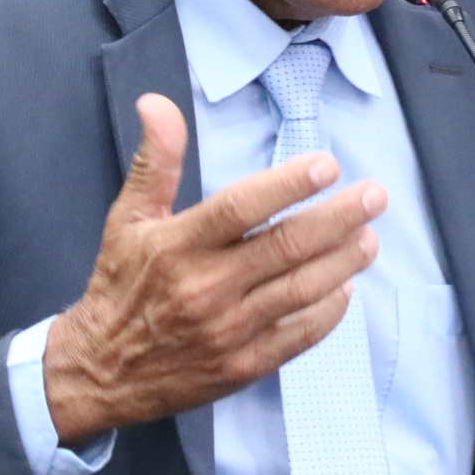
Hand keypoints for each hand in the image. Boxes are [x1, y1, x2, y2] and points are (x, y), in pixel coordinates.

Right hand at [42, 94, 386, 444]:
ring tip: (370, 237)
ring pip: (301, 290)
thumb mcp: (128, 218)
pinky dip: (328, 312)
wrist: (100, 371)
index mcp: (177, 245)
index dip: (288, 184)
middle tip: (375, 196)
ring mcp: (228, 331)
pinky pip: (298, 337)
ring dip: (343, 261)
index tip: (327, 165)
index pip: (240, 208)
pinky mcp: (244, 366)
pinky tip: (345, 288)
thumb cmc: (120, 286)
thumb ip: (156, 161)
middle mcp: (205, 287)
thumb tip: (157, 103)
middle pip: (285, 247)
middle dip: (338, 218)